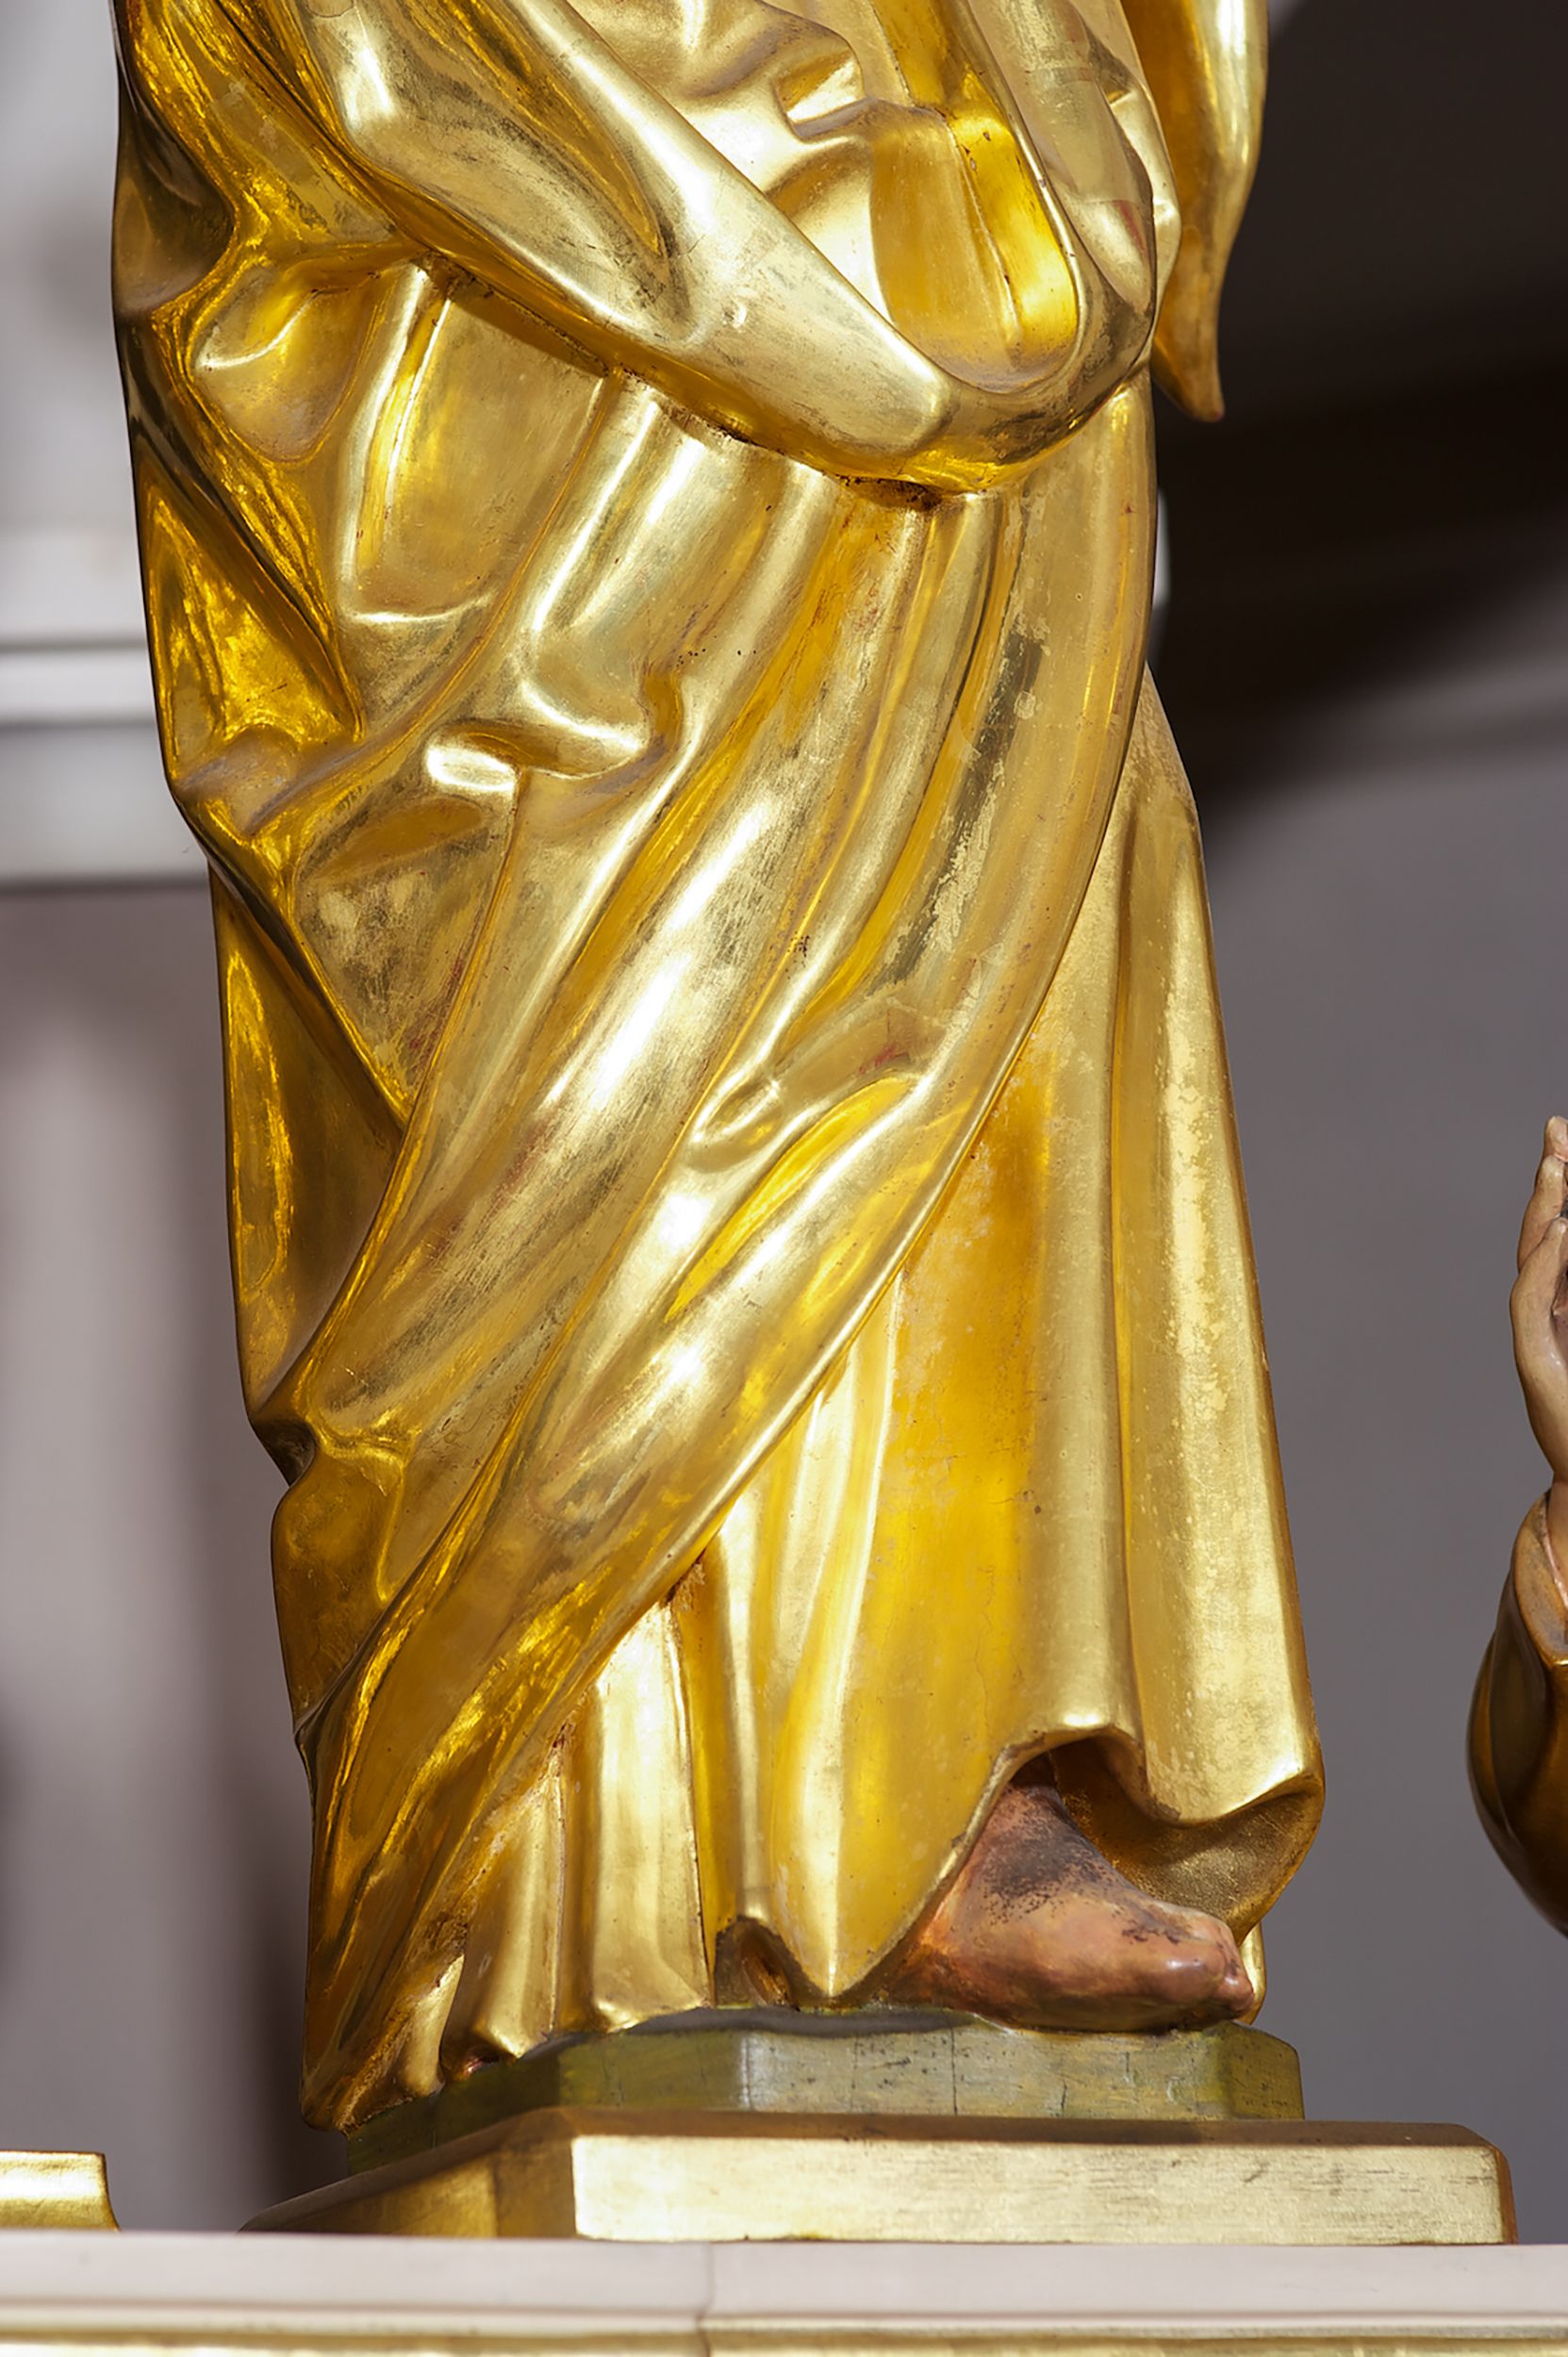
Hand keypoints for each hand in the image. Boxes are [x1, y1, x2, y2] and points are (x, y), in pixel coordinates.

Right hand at [1511, 1116, 1567, 1576]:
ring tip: (1559, 1168)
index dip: (1562, 1191)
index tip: (1563, 1137)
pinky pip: (1532, 1304)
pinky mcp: (1537, 1363)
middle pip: (1542, 1237)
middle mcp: (1551, 1318)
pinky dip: (1545, 1265)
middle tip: (1557, 1130)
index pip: (1562, 1236)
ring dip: (1545, 1213)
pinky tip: (1561, 1233)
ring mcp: (1540, 1339)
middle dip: (1552, 1183)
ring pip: (1533, 1262)